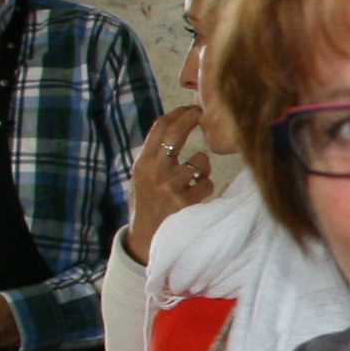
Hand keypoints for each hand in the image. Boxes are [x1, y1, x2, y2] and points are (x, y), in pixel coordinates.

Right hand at [126, 108, 216, 264]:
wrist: (145, 241)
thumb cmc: (147, 207)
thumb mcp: (142, 179)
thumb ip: (156, 158)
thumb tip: (176, 129)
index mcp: (142, 164)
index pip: (159, 128)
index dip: (178, 114)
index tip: (191, 109)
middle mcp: (153, 172)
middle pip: (176, 133)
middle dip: (192, 118)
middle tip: (204, 114)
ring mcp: (169, 187)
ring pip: (200, 161)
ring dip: (204, 168)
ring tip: (195, 181)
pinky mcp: (183, 202)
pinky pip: (207, 184)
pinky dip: (205, 188)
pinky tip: (195, 198)